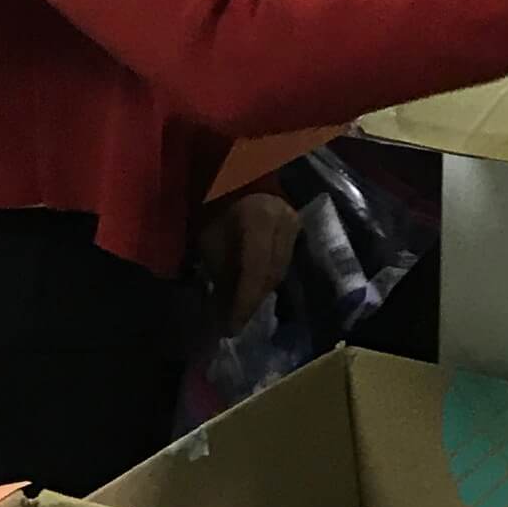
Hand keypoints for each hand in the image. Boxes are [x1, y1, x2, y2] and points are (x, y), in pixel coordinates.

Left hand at [197, 192, 300, 332]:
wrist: (235, 177)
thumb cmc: (215, 207)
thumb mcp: (210, 241)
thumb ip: (221, 273)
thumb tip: (223, 309)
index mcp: (260, 220)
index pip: (255, 270)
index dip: (243, 302)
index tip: (230, 329)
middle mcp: (284, 221)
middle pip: (270, 274)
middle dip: (251, 301)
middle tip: (233, 323)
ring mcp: (294, 223)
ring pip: (280, 270)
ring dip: (260, 292)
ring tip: (242, 309)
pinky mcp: (297, 226)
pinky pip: (284, 260)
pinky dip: (268, 278)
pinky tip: (254, 289)